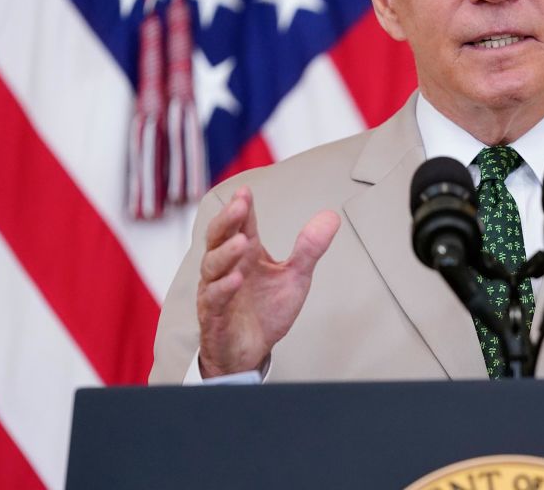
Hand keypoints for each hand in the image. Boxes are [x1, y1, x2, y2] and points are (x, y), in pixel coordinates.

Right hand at [197, 186, 339, 376]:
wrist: (251, 351)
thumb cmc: (266, 311)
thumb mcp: (295, 276)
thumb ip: (310, 248)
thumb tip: (331, 215)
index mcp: (245, 254)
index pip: (240, 225)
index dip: (242, 207)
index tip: (246, 191)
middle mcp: (226, 268)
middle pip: (218, 238)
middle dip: (227, 220)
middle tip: (239, 205)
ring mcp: (216, 291)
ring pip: (212, 266)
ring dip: (226, 253)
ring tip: (242, 241)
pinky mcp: (214, 316)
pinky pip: (214, 299)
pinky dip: (224, 288)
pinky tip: (237, 278)